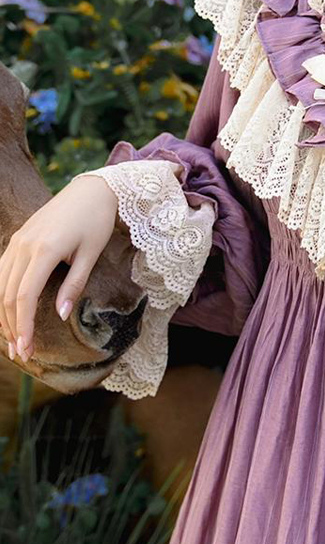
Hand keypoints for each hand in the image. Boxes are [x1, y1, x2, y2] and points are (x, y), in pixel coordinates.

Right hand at [0, 175, 118, 362]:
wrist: (91, 190)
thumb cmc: (95, 222)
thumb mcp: (91, 255)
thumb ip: (74, 285)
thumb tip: (60, 315)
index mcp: (43, 250)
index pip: (24, 296)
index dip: (23, 325)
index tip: (27, 348)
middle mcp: (23, 245)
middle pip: (8, 294)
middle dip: (11, 326)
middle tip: (21, 353)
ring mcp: (17, 241)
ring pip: (1, 284)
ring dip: (4, 314)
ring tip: (13, 339)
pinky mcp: (18, 239)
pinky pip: (2, 271)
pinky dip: (3, 295)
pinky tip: (9, 312)